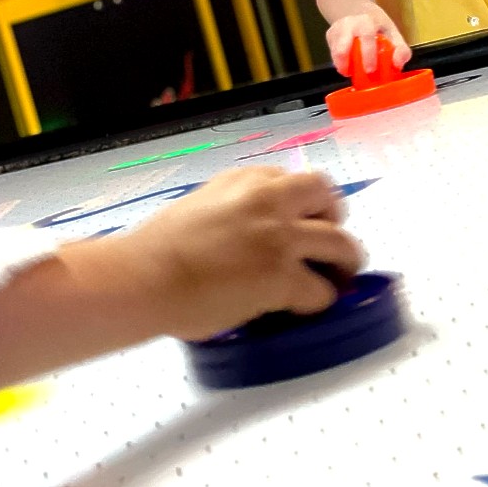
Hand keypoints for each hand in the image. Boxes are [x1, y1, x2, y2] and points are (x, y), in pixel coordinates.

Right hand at [115, 167, 363, 340]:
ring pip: (341, 242)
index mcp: (246, 179)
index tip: (303, 220)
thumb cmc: (156, 250)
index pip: (294, 180)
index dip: (304, 204)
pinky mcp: (282, 276)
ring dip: (345, 261)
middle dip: (335, 218)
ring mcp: (279, 237)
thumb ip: (235, 209)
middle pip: (328, 197)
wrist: (142, 278)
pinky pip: (322, 289)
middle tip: (331, 242)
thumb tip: (251, 233)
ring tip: (340, 276)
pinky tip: (307, 307)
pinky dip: (320, 300)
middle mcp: (269, 200)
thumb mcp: (201, 205)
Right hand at [327, 4, 410, 75]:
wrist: (354, 8)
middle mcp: (348, 24)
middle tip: (354, 75)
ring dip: (343, 65)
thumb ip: (400, 49)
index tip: (371, 70)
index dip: (368, 55)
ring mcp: (336, 29)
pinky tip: (348, 63)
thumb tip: (397, 65)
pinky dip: (340, 62)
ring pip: (335, 53)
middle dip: (347, 63)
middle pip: (342, 47)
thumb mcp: (392, 31)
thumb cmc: (376, 24)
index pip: (366, 38)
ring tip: (352, 71)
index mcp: (367, 22)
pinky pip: (333, 54)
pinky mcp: (329, 35)